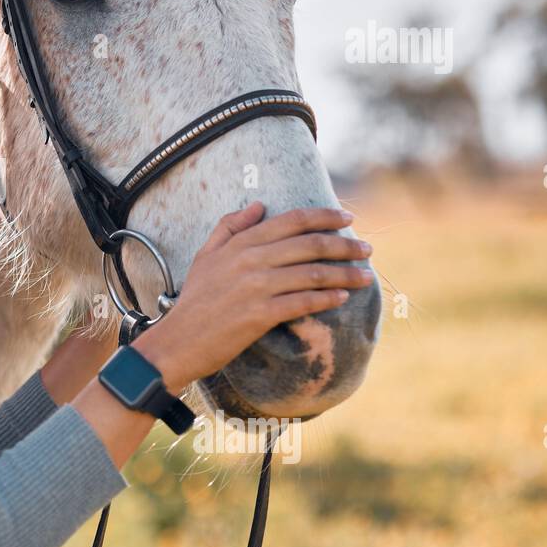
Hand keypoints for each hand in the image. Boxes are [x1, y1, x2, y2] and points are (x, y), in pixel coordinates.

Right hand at [132, 201, 372, 389]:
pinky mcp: (260, 315)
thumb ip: (230, 227)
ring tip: (365, 275)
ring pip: (312, 273)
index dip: (324, 216)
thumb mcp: (205, 255)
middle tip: (367, 249)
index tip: (347, 217)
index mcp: (240, 243)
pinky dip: (327, 298)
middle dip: (344, 245)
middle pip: (309, 245)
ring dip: (345, 274)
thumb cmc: (194, 299)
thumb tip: (258, 206)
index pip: (291, 221)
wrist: (179, 340)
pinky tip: (342, 298)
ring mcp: (256, 287)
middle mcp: (250, 260)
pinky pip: (303, 302)